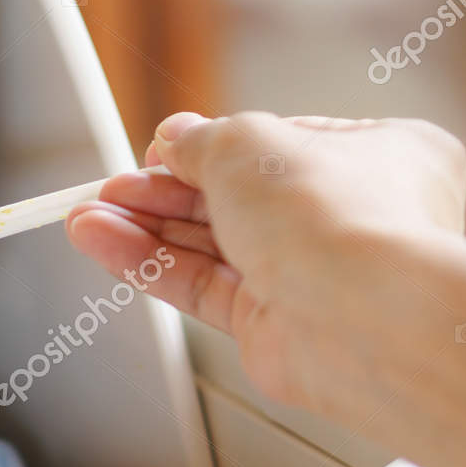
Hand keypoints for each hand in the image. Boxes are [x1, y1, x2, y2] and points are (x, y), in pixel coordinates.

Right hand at [66, 111, 465, 427]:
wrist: (361, 317)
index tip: (158, 149)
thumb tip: (176, 140)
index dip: (212, 146)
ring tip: (87, 217)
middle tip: (110, 188)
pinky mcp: (276, 326)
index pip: (278, 144)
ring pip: (214, 245)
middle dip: (164, 191)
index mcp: (378, 154)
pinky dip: (152, 265)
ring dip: (146, 228)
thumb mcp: (248, 142)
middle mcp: (350, 218)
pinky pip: (202, 287)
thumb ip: (202, 141)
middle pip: (238, 198)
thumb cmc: (339, 217)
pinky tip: (106, 243)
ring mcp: (313, 275)